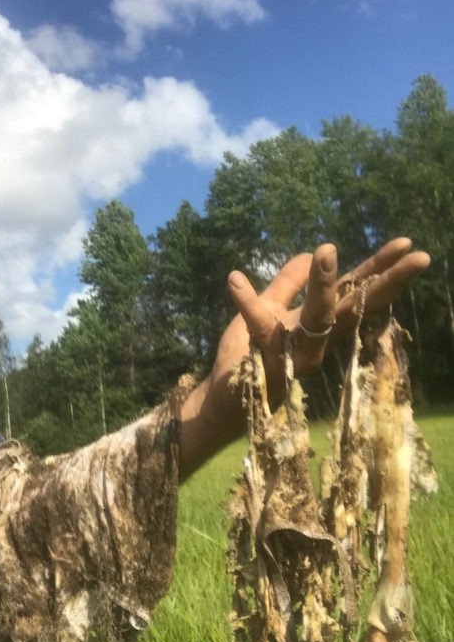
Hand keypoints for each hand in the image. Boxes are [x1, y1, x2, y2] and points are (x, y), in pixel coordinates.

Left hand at [224, 237, 428, 380]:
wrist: (225, 397)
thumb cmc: (249, 355)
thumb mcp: (269, 309)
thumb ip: (287, 284)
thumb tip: (310, 252)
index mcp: (320, 325)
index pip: (355, 294)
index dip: (380, 270)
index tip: (405, 244)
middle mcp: (316, 341)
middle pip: (356, 308)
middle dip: (387, 282)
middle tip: (418, 256)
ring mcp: (296, 356)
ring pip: (316, 319)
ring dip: (322, 287)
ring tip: (326, 251)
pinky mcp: (268, 365)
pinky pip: (259, 329)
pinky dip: (247, 304)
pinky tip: (235, 280)